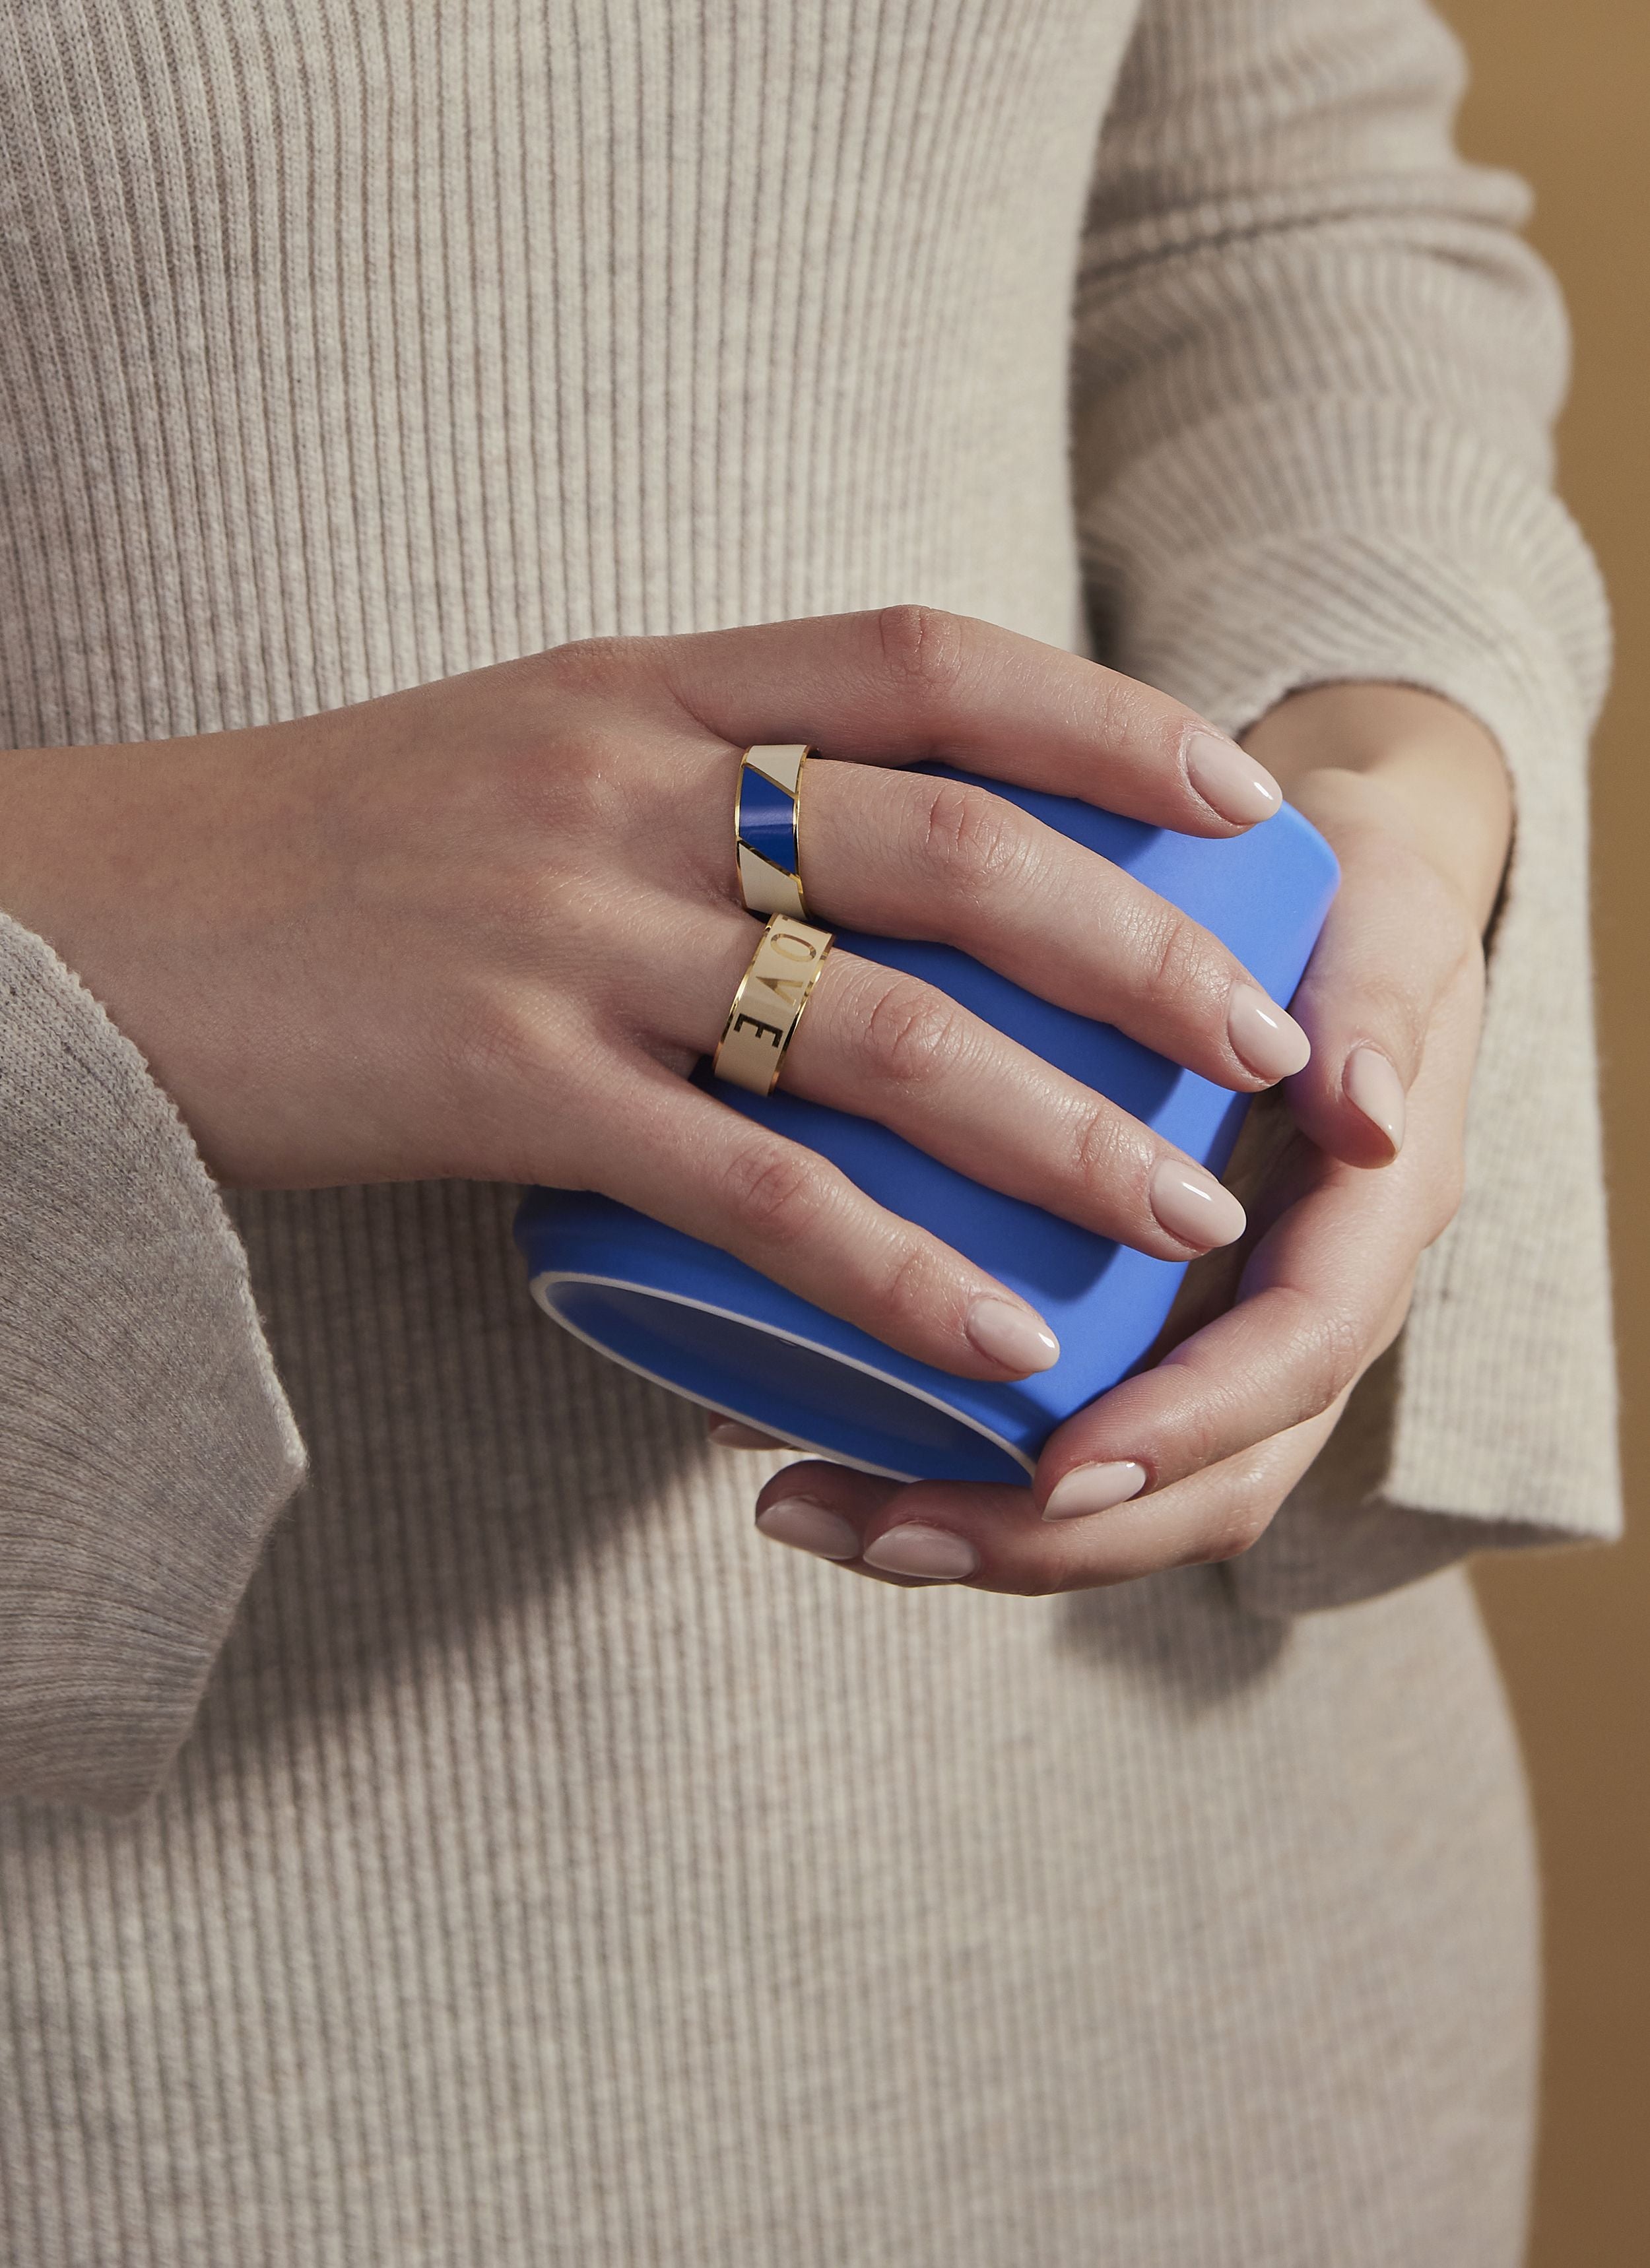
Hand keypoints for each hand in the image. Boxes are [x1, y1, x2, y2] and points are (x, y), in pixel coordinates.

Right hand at [0, 606, 1303, 1386]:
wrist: (91, 919)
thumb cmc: (318, 854)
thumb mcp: (515, 759)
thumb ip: (675, 789)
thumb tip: (837, 883)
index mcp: (642, 687)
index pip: (926, 663)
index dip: (1107, 721)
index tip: (1232, 796)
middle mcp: (628, 785)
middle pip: (958, 845)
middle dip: (1145, 949)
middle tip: (1264, 1042)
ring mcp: (570, 931)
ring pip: (887, 1026)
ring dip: (1066, 1126)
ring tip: (1183, 1214)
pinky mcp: (505, 1081)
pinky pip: (752, 1186)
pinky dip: (896, 1268)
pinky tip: (996, 1336)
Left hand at [738, 684, 1513, 1585]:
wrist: (1333, 895)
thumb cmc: (1351, 903)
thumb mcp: (1381, 922)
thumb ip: (1376, 1007)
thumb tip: (1370, 1118)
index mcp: (1362, 1235)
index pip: (1289, 1369)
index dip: (1182, 1430)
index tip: (1059, 1471)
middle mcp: (1293, 1313)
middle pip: (1196, 1486)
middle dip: (1044, 1537)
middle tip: (882, 1533)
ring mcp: (1211, 1329)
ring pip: (1114, 1491)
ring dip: (968, 1526)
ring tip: (801, 1508)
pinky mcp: (1132, 1318)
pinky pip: (1052, 1425)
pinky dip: (934, 1449)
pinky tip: (795, 1427)